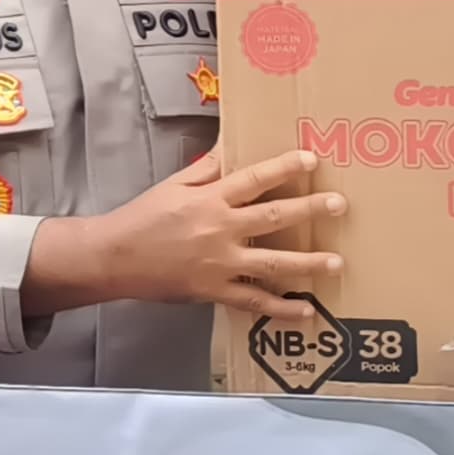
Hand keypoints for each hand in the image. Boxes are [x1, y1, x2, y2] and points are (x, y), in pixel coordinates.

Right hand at [34, 146, 342, 319]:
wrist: (114, 258)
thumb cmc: (143, 217)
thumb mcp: (173, 185)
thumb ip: (207, 168)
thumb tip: (233, 144)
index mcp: (209, 200)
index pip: (253, 179)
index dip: (284, 168)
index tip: (312, 159)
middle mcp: (219, 230)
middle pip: (272, 218)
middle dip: (309, 210)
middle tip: (340, 205)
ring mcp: (219, 264)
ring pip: (271, 264)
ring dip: (307, 264)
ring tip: (337, 262)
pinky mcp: (214, 291)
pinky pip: (253, 301)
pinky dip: (280, 308)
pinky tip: (306, 310)